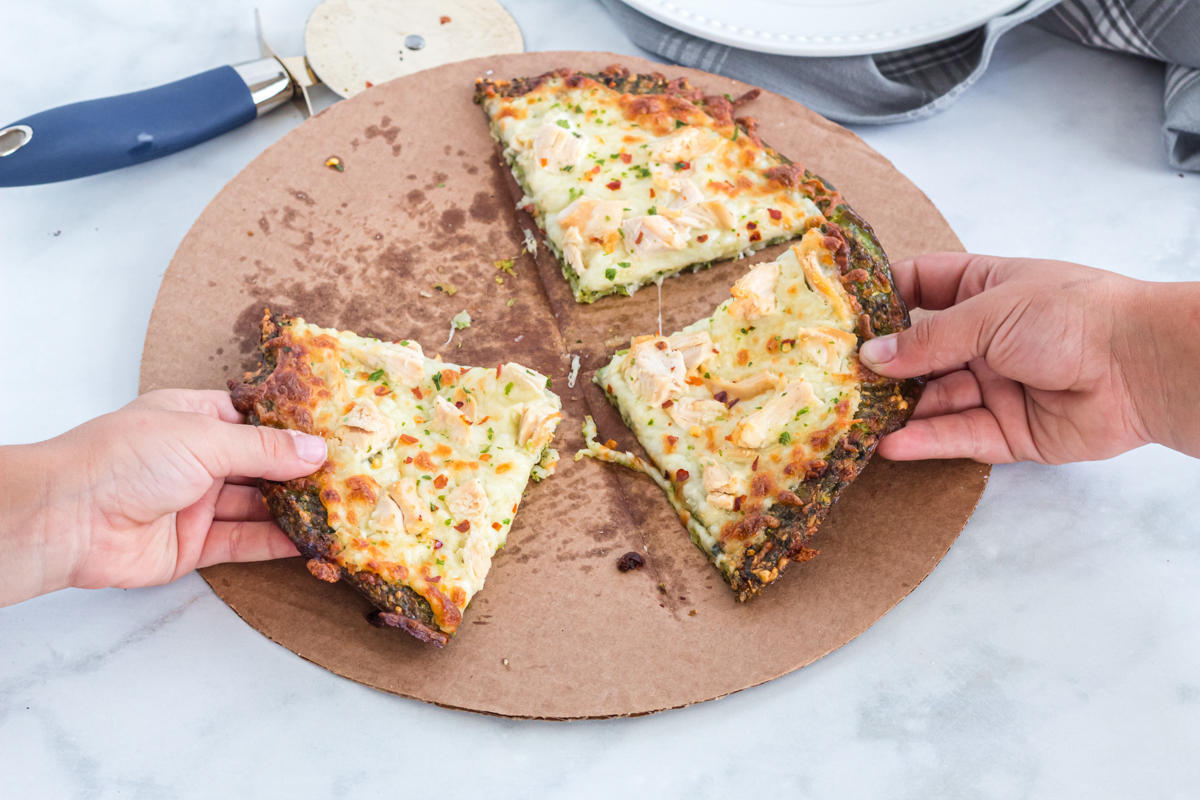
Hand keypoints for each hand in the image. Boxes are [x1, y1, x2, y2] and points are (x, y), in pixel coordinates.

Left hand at [0, 389, 326, 605]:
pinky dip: (277, 543)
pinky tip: (310, 541)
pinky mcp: (193, 545)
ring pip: (257, 505)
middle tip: (349, 475)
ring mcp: (194, 503)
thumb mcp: (203, 438)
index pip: (253, 418)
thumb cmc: (123, 459)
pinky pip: (244, 543)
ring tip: (341, 509)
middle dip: (301, 470)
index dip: (292, 425)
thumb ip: (264, 448)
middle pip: (260, 464)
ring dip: (295, 508)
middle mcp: (195, 459)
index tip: (336, 431)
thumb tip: (315, 451)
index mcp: (192, 418)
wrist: (67, 519)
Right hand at [859, 253, 1199, 463]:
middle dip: (882, 364)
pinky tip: (891, 443)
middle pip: (921, 351)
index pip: (922, 286)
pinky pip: (958, 435)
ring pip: (935, 398)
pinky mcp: (1009, 431)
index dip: (882, 297)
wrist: (1141, 367)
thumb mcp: (990, 312)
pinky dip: (926, 440)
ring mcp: (996, 384)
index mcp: (985, 289)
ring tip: (853, 416)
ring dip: (898, 408)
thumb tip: (871, 356)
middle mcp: (987, 337)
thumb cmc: (1073, 315)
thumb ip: (927, 339)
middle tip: (834, 377)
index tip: (839, 313)